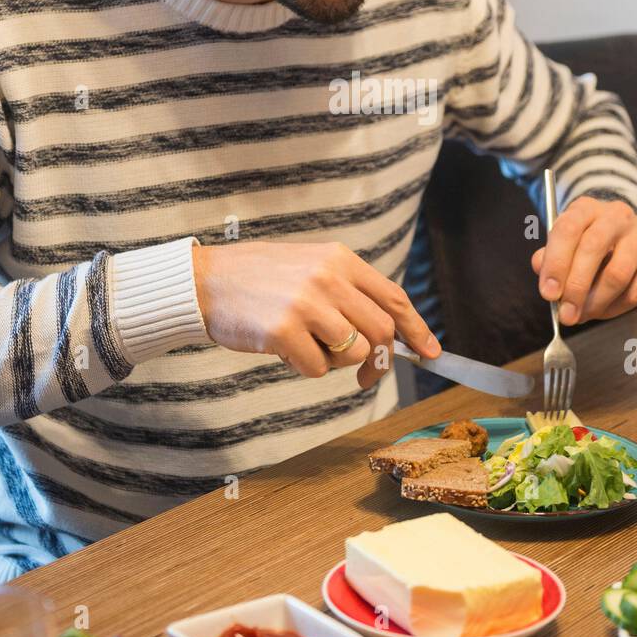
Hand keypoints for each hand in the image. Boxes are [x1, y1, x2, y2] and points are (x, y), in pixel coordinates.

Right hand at [192, 240, 440, 389]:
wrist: (205, 281)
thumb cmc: (259, 279)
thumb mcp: (310, 267)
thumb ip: (347, 292)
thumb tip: (389, 333)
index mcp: (339, 259)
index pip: (393, 298)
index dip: (417, 329)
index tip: (430, 353)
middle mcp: (328, 278)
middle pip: (381, 331)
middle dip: (380, 360)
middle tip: (366, 376)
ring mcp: (307, 304)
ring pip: (354, 353)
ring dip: (335, 362)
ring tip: (306, 345)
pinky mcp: (284, 330)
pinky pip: (317, 369)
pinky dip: (304, 368)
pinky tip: (283, 349)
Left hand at [531, 197, 636, 324]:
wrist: (626, 236)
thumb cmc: (588, 245)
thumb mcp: (565, 245)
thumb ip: (550, 259)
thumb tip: (544, 276)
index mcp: (587, 207)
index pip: (568, 229)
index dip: (556, 264)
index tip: (548, 294)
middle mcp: (617, 214)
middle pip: (594, 248)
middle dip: (576, 288)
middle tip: (566, 315)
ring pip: (618, 273)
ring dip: (598, 302)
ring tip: (585, 314)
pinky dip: (618, 307)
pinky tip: (606, 309)